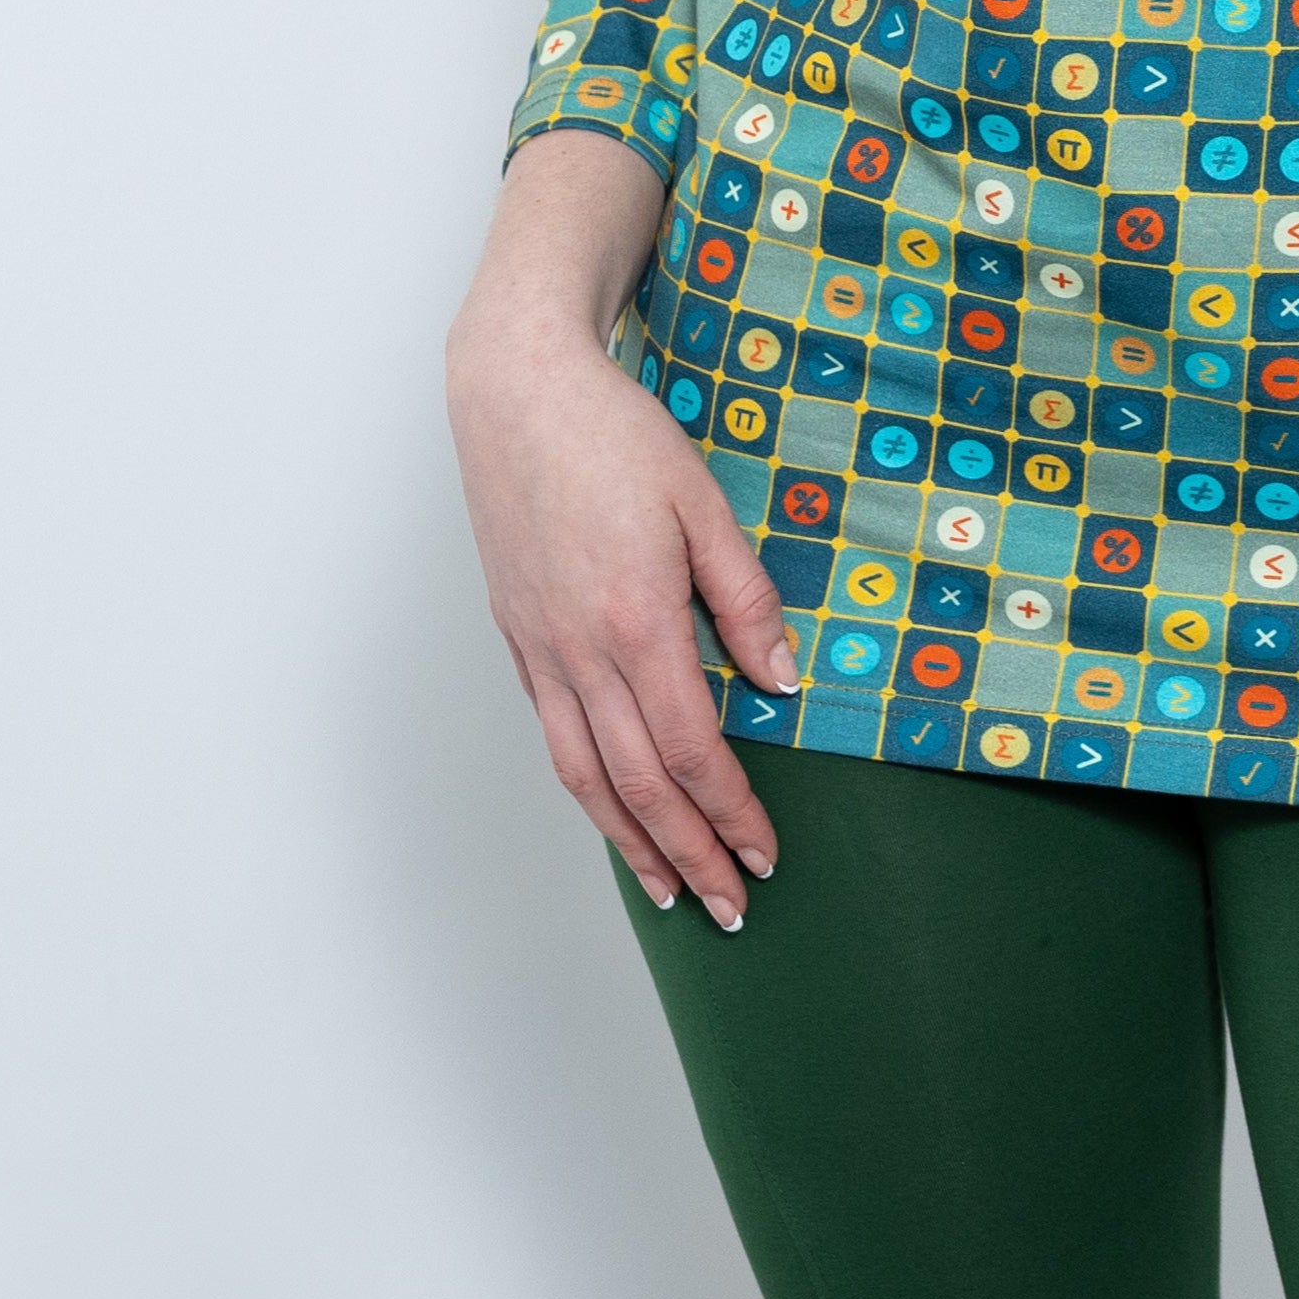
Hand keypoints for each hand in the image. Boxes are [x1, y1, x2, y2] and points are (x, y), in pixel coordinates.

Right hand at [444, 169, 802, 923]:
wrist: (517, 392)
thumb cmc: (615, 435)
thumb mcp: (704, 502)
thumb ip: (746, 598)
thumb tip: (781, 683)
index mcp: (636, 620)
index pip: (691, 748)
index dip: (731, 810)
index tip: (765, 853)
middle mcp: (579, 651)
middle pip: (638, 783)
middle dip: (690, 852)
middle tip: (730, 907)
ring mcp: (540, 649)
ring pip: (585, 775)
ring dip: (631, 842)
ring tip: (669, 891)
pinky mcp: (518, 637)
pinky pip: (555, 737)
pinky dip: (587, 790)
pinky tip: (611, 810)